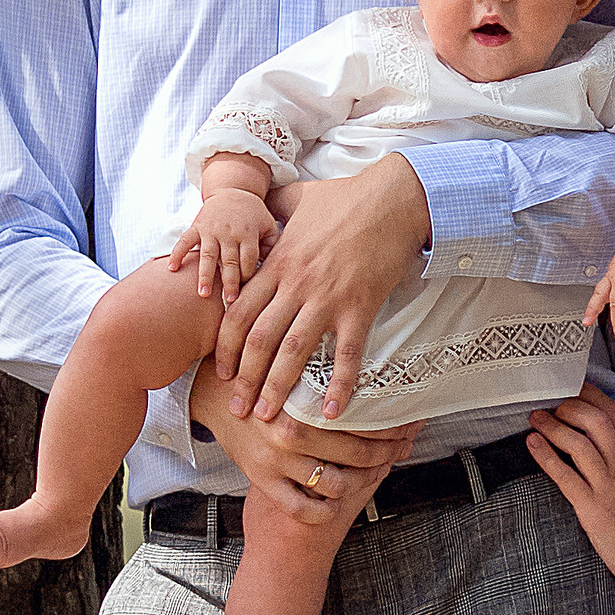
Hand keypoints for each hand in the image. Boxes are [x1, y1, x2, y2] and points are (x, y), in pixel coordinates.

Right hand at [174, 187, 274, 302]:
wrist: (233, 190)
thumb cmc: (254, 214)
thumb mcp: (268, 225)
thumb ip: (272, 245)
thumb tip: (270, 269)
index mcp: (248, 233)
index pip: (248, 260)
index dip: (247, 276)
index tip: (245, 292)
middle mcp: (229, 232)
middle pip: (230, 261)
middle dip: (230, 282)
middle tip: (230, 302)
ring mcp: (211, 230)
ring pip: (208, 256)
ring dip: (205, 275)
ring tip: (203, 294)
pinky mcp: (197, 226)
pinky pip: (185, 241)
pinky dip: (177, 254)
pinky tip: (172, 269)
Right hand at [188, 368, 418, 520]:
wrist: (211, 395)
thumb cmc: (258, 378)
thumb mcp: (293, 369)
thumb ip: (327, 377)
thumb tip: (376, 374)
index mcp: (304, 403)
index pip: (362, 419)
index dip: (392, 424)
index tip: (411, 423)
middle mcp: (293, 433)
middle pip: (358, 453)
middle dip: (387, 453)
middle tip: (403, 447)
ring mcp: (278, 460)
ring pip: (336, 485)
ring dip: (359, 484)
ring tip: (372, 474)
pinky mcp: (263, 480)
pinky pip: (301, 509)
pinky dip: (322, 512)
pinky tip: (333, 505)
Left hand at [213, 154, 432, 423]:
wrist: (392, 198)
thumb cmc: (346, 197)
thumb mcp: (298, 197)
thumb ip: (274, 207)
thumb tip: (259, 206)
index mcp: (278, 263)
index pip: (238, 313)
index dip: (225, 348)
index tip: (221, 373)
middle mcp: (296, 284)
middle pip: (259, 340)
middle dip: (244, 379)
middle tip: (238, 409)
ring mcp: (328, 297)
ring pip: (294, 351)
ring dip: (278, 387)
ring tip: (269, 418)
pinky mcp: (360, 306)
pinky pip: (347, 354)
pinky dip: (340, 385)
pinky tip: (333, 412)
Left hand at [527, 390, 614, 584]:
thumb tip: (608, 436)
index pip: (614, 415)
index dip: (590, 395)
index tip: (571, 385)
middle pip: (597, 422)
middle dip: (570, 406)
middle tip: (550, 404)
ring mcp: (608, 487)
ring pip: (580, 445)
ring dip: (553, 426)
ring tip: (536, 418)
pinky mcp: (593, 509)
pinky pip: (567, 477)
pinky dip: (546, 457)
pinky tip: (532, 444)